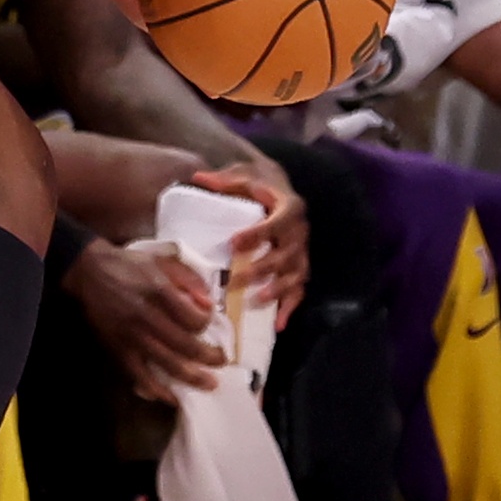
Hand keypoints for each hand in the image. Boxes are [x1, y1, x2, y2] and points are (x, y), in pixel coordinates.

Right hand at [65, 239, 222, 399]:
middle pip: (187, 346)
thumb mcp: (164, 261)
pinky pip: (140, 375)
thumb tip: (210, 304)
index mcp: (160, 292)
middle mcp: (147, 316)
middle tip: (221, 361)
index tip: (210, 323)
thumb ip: (190, 280)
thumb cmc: (131, 265)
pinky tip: (172, 397)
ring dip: (192, 377)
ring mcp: (132, 336)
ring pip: (168, 364)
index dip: (208, 324)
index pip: (195, 319)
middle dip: (210, 357)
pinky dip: (157, 389)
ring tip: (209, 383)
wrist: (90, 272)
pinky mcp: (118, 348)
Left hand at [193, 157, 307, 325]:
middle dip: (263, 268)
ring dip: (277, 290)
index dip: (259, 234)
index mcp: (290, 207)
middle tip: (237, 279)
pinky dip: (290, 307)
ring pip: (295, 275)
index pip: (279, 222)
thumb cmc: (259, 184)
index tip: (234, 243)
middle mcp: (300, 232)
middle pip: (287, 254)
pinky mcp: (300, 268)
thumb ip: (224, 179)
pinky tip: (277, 324)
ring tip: (256, 301)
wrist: (281, 192)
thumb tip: (198, 177)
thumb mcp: (244, 175)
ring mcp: (302, 253)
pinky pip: (299, 290)